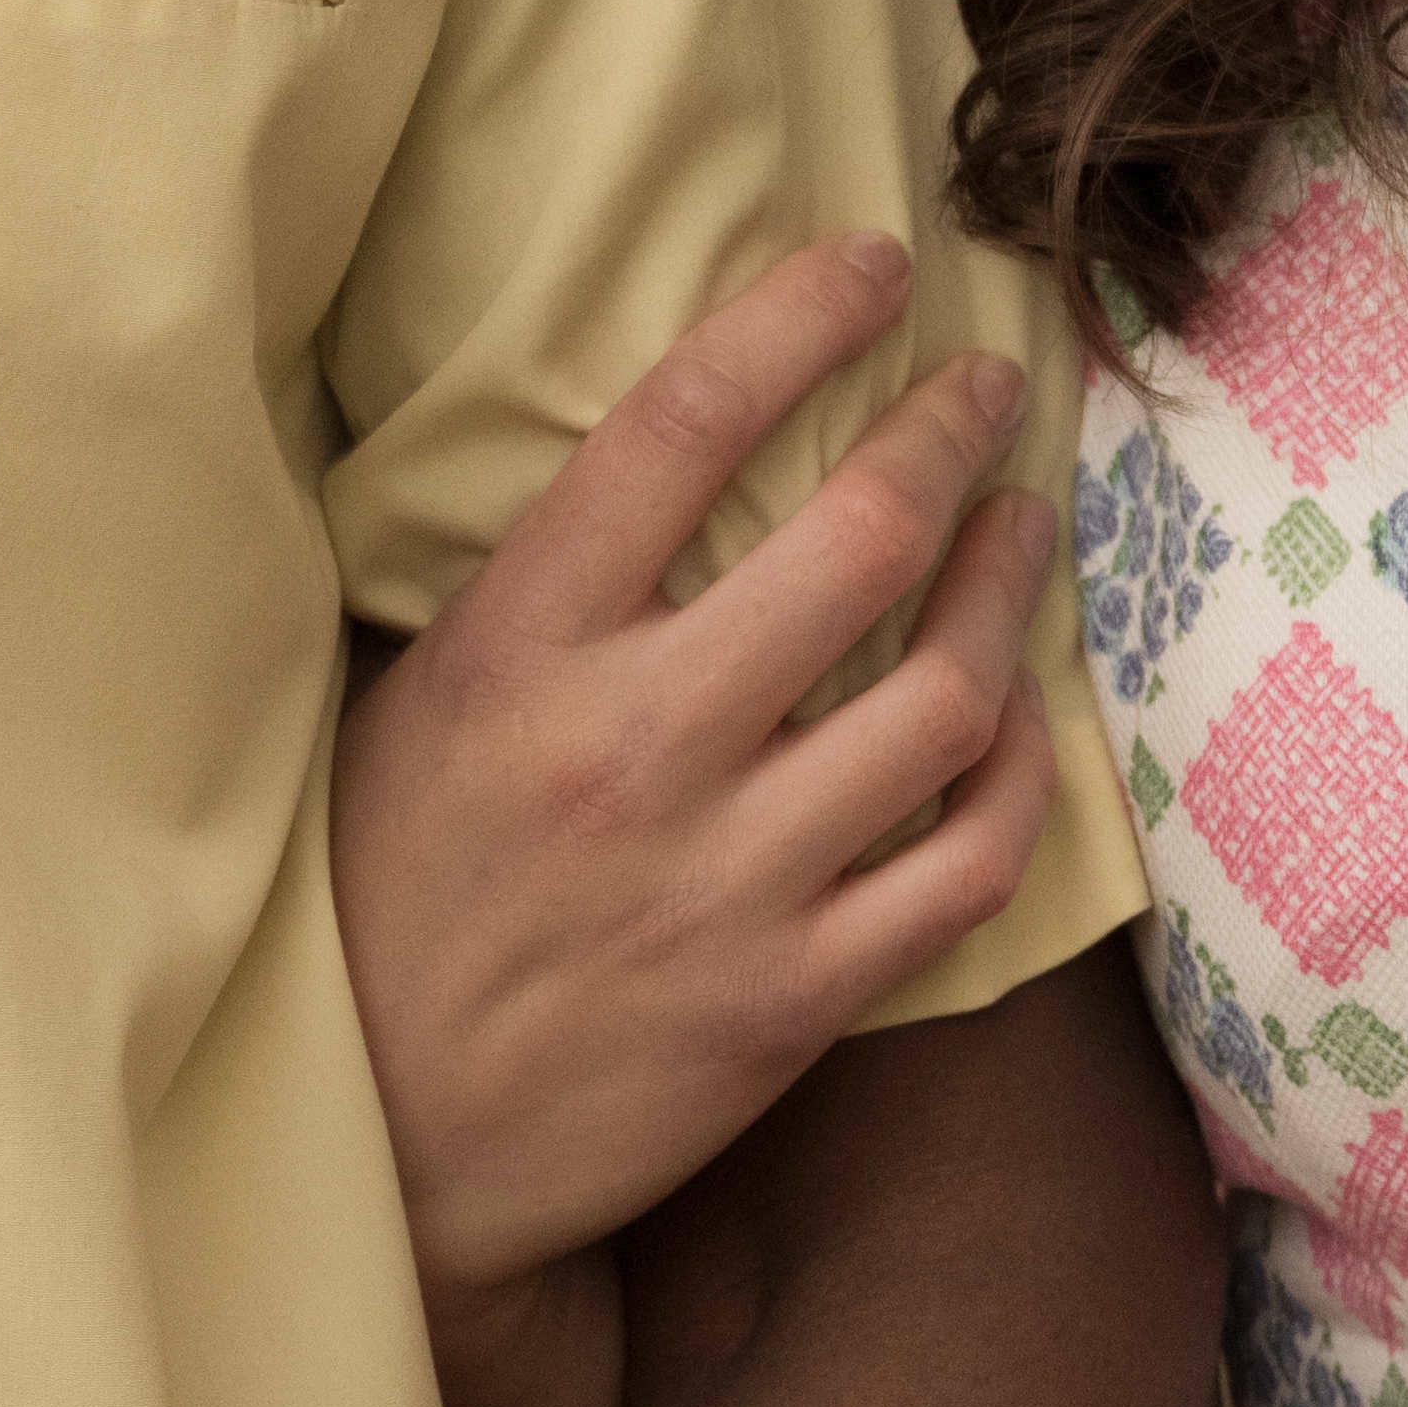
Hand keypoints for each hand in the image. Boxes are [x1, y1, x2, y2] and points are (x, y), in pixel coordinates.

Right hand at [340, 238, 1053, 1290]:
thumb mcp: (412, 701)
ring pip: (941, 698)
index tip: (871, 260)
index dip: (797, 317)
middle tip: (982, 391)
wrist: (385, 1146)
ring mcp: (726, 880)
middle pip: (855, 542)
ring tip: (1022, 530)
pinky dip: (1017, 776)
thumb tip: (661, 443)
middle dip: (946, 434)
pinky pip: (964, 864)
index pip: (679, 426)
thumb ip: (534, 586)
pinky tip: (1018, 718)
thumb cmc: (385, 893)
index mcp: (518, 652)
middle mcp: (633, 749)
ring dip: (1008, 590)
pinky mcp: (793, 1000)